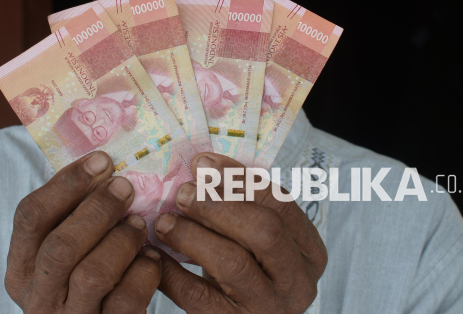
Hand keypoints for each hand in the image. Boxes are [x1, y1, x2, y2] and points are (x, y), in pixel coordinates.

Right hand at [5, 151, 162, 312]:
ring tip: (139, 223)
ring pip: (92, 273)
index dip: (66, 184)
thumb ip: (71, 219)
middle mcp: (38, 297)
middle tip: (124, 187)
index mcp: (21, 268)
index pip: (29, 217)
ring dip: (121, 239)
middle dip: (97, 209)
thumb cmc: (81, 283)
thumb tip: (103, 165)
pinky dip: (143, 272)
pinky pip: (125, 300)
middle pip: (60, 246)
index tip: (101, 161)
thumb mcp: (62, 255)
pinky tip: (152, 257)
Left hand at [154, 153, 326, 313]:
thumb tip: (204, 166)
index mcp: (308, 252)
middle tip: (182, 193)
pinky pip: (198, 295)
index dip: (240, 178)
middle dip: (218, 205)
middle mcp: (297, 282)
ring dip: (192, 235)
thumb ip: (241, 206)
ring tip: (165, 222)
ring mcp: (269, 308)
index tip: (203, 163)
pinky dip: (171, 271)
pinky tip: (153, 254)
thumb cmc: (247, 275)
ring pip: (233, 262)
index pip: (281, 203)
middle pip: (264, 231)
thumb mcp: (256, 242)